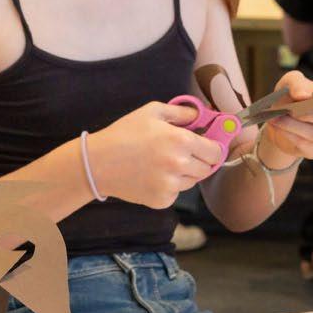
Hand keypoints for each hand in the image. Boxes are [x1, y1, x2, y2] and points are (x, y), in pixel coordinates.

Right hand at [87, 101, 224, 209]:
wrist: (97, 163)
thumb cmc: (123, 134)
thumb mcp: (152, 112)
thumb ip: (182, 112)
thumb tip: (202, 115)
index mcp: (181, 141)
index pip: (215, 151)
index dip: (212, 147)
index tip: (207, 146)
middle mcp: (179, 165)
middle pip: (207, 168)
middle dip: (198, 160)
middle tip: (181, 154)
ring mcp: (170, 185)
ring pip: (192, 181)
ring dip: (184, 173)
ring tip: (161, 164)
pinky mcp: (162, 200)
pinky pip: (176, 193)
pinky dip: (169, 186)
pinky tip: (152, 176)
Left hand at [260, 71, 312, 160]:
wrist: (277, 117)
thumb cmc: (291, 96)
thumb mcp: (290, 83)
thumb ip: (297, 84)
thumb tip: (304, 96)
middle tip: (291, 109)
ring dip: (296, 126)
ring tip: (277, 117)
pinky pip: (307, 145)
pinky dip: (290, 135)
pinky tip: (278, 126)